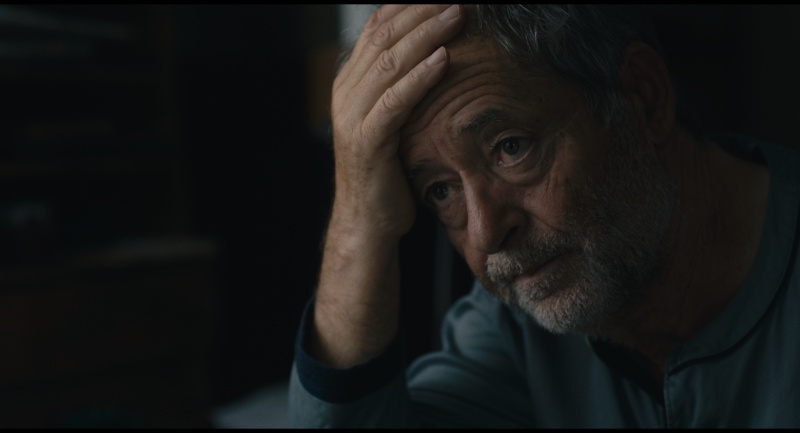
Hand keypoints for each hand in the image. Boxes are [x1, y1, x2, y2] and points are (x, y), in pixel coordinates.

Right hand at [329, 4, 465, 240]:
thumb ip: (401, 86)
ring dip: (427, 35)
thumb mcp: (393, 120)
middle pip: (384, 36)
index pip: (378, 28)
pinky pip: (395, 101)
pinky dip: (420, 77)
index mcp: (351, 82)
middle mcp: (346, 93)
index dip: (410, 5)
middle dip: (422, 10)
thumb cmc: (388, 170)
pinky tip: (445, 59)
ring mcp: (352, 116)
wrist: (368, 219)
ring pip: (389, 62)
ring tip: (458, 16)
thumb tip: (433, 52)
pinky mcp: (367, 141)